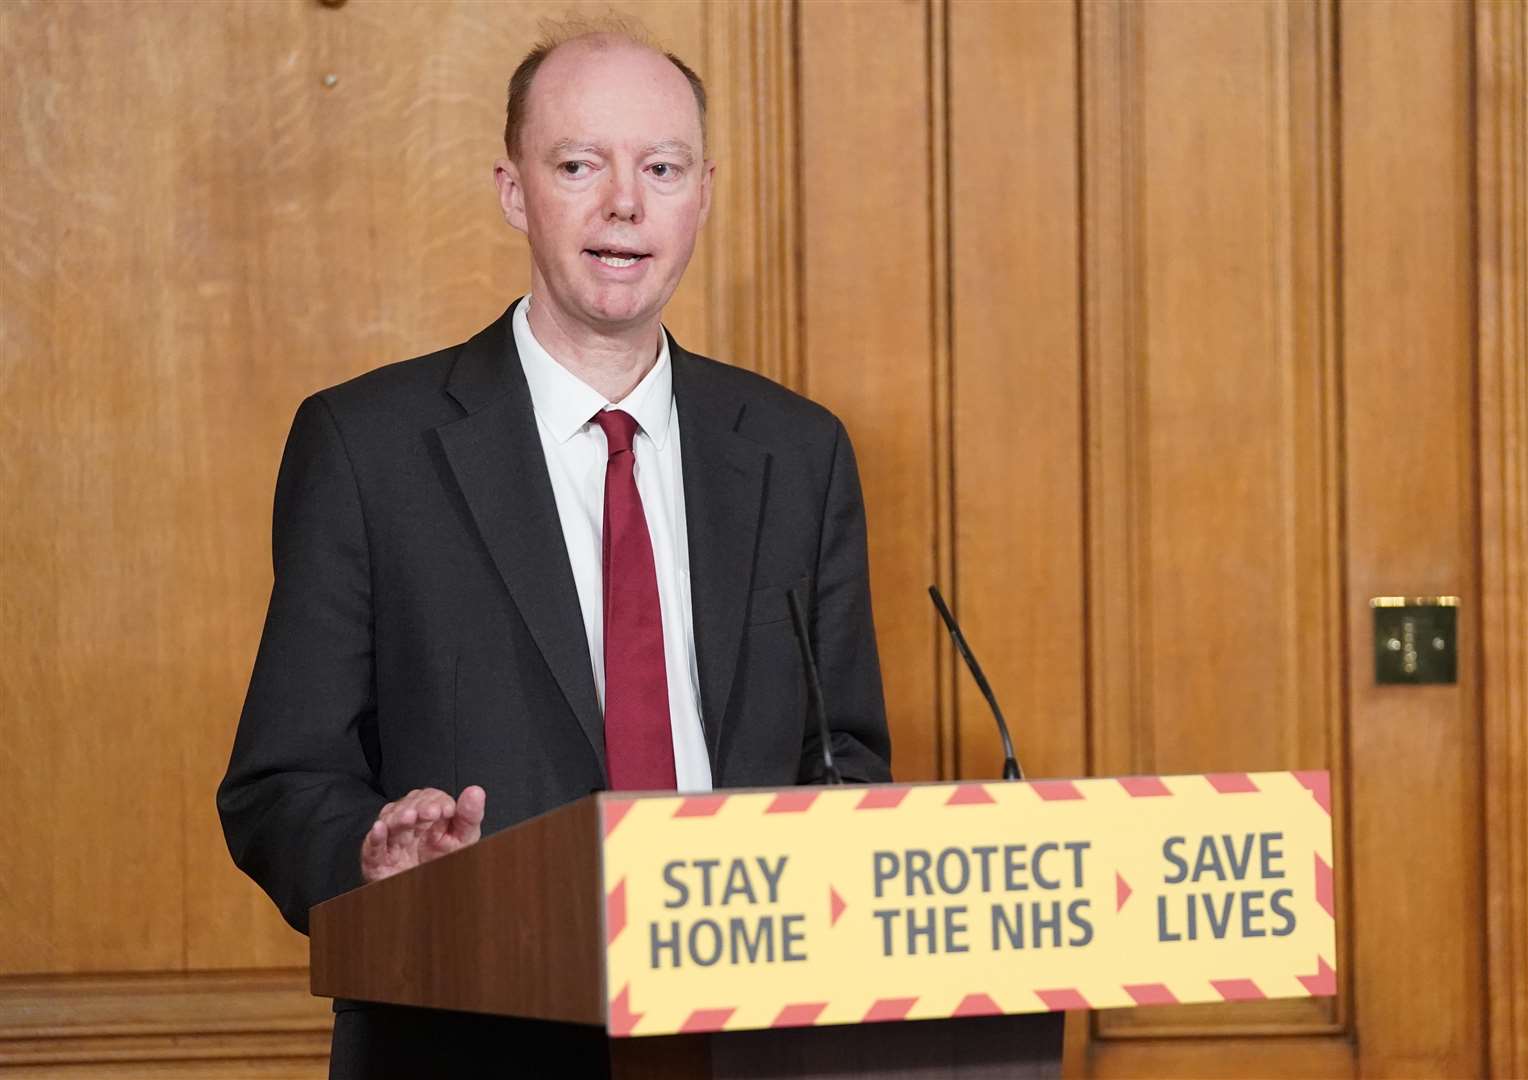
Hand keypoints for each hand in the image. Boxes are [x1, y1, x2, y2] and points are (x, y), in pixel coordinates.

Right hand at [360, 786, 485, 883]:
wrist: (431, 897)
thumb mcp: (463, 840)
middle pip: (408, 806)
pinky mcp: (377, 861)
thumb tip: (476, 791)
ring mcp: (392, 842)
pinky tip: (380, 828)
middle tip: (431, 812)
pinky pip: (372, 847)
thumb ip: (469, 816)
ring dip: (399, 817)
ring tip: (410, 817)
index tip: (446, 810)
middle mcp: (408, 825)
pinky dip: (375, 837)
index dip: (437, 801)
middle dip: (419, 807)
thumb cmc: (444, 863)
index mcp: (428, 816)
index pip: (429, 798)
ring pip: (389, 822)